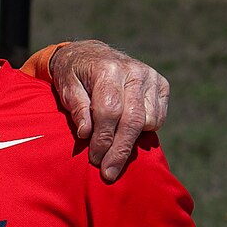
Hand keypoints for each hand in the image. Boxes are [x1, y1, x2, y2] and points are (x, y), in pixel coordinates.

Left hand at [49, 40, 170, 183]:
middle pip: (132, 119)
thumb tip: (86, 133)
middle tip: (109, 172)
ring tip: (112, 152)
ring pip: (148, 121)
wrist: (91, 54)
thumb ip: (77, 108)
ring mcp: (151, 77)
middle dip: (120, 150)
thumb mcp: (65, 87)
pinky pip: (159, 117)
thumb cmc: (74, 74)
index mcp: (108, 70)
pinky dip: (145, 131)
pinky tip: (127, 134)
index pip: (109, 111)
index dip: (103, 139)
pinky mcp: (161, 84)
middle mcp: (134, 72)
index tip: (95, 159)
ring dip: (130, 142)